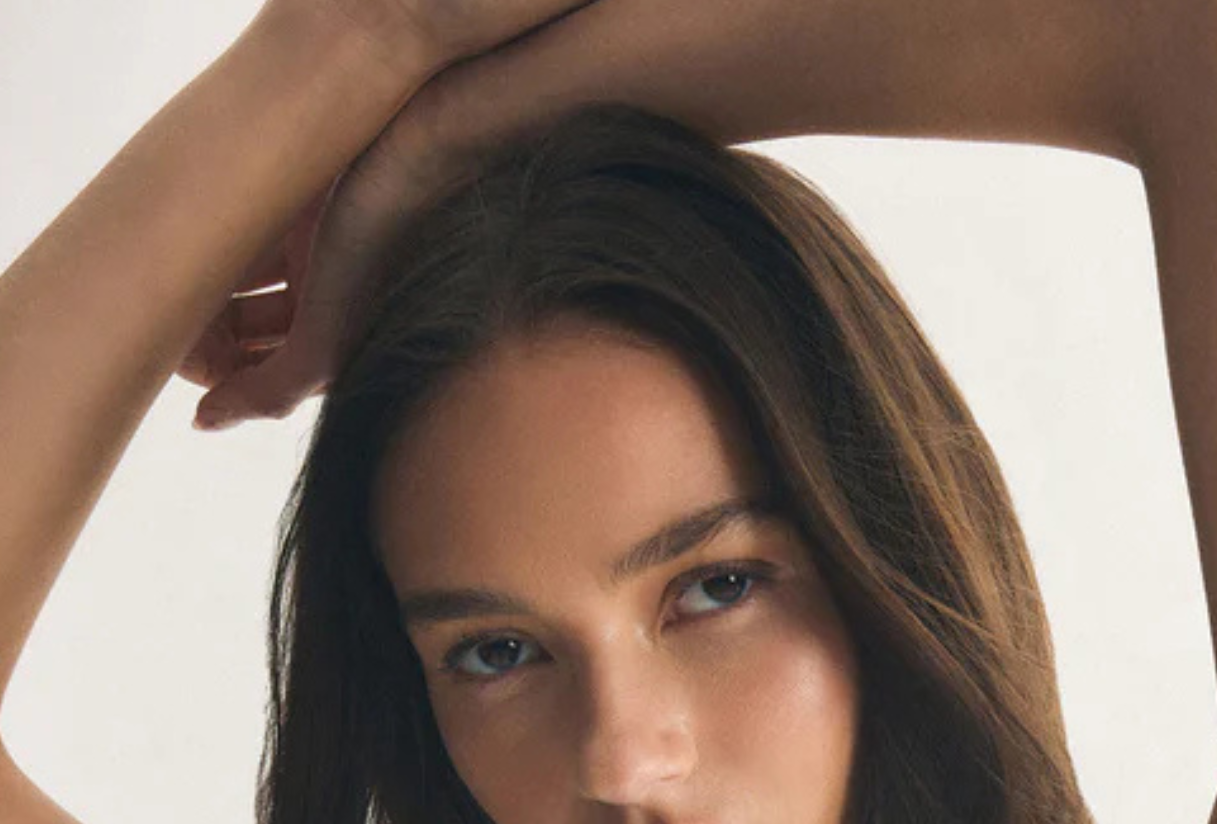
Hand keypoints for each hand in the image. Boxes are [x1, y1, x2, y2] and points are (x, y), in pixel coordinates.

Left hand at [181, 0, 1142, 427]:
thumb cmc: (1005, 55)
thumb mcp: (826, 166)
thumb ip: (745, 234)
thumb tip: (753, 366)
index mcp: (615, 70)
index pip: (439, 175)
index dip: (352, 277)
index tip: (293, 376)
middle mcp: (576, 36)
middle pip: (377, 167)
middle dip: (279, 280)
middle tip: (211, 389)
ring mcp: (582, 18)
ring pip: (378, 162)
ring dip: (292, 281)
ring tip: (222, 392)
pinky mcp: (610, 27)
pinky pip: (443, 154)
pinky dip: (368, 248)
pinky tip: (314, 349)